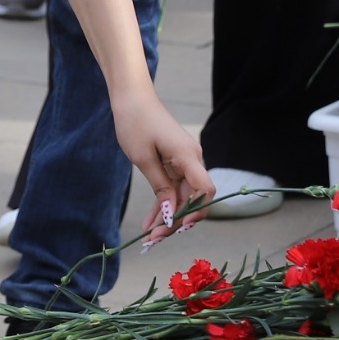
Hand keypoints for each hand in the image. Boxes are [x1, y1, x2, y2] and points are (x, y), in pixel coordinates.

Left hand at [116, 88, 213, 246]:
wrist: (132, 99)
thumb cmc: (136, 122)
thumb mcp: (144, 159)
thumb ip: (160, 188)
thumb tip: (172, 215)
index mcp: (188, 156)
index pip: (206, 190)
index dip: (196, 211)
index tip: (177, 226)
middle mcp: (192, 160)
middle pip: (192, 199)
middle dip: (175, 221)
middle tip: (153, 240)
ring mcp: (184, 162)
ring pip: (181, 197)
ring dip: (167, 217)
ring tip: (149, 238)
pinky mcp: (175, 162)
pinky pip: (172, 189)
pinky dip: (162, 205)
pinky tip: (150, 223)